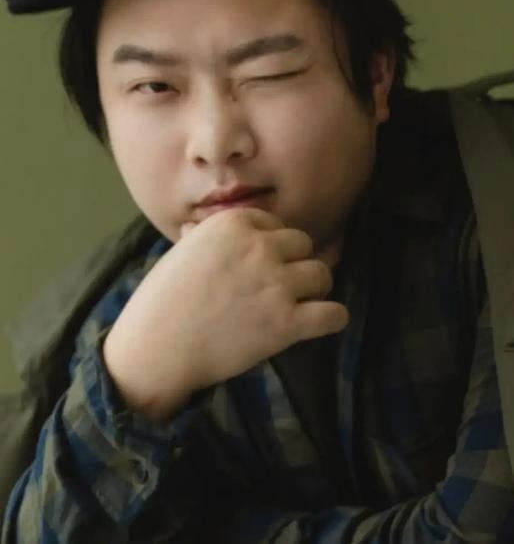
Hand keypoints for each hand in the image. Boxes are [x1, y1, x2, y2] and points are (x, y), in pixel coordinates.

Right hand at [103, 208, 348, 420]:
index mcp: (233, 223)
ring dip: (313, 289)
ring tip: (298, 304)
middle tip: (277, 286)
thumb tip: (203, 230)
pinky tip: (317, 323)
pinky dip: (330, 319)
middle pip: (303, 244)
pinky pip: (334, 314)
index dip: (269, 244)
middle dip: (293, 262)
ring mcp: (276, 284)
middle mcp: (260, 247)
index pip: (275, 223)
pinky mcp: (287, 322)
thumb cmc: (162, 300)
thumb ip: (207, 237)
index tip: (256, 265)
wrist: (156, 348)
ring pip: (322, 274)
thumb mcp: (183, 252)